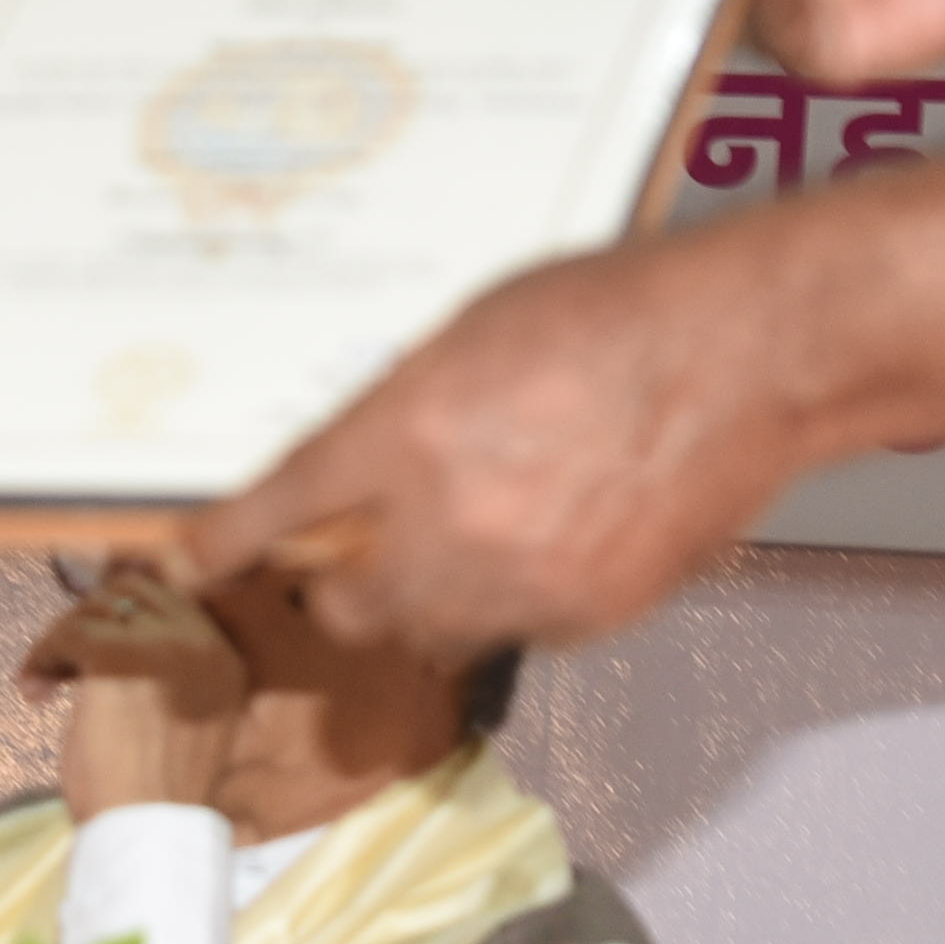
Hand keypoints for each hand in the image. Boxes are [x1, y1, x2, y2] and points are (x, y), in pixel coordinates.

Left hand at [23, 559, 246, 815]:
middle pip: (134, 593)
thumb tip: (112, 633)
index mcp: (224, 661)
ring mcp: (163, 647)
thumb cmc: (154, 796)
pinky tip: (33, 689)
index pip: (169, 603)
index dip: (122, 620)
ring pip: (95, 609)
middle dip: (91, 620)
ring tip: (45, 682)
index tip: (90, 651)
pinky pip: (67, 633)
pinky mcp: (118, 658)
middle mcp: (202, 644)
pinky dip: (41, 656)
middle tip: (65, 662)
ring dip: (61, 641)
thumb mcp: (181, 721)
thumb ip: (164, 673)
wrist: (148, 835)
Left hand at [179, 237, 794, 660]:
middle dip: (340, 584)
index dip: (225, 542)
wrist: (748, 354)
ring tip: (466, 541)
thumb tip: (370, 458)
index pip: (281, 509)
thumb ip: (408, 403)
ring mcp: (518, 581)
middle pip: (343, 605)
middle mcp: (448, 521)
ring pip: (427, 632)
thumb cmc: (619, 311)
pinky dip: (513, 600)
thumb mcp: (477, 327)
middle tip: (358, 550)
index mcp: (407, 431)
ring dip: (425, 599)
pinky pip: (515, 629)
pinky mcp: (582, 617)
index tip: (195, 559)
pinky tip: (551, 539)